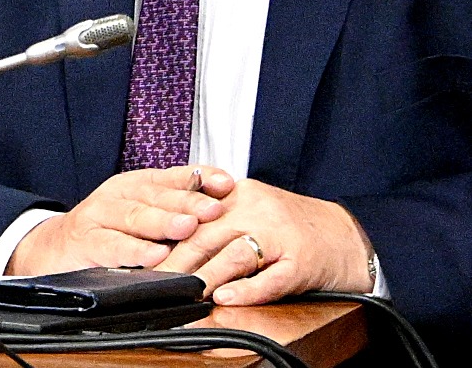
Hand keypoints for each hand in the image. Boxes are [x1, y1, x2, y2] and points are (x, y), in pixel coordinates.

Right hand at [7, 165, 234, 275]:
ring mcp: (98, 217)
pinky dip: (134, 251)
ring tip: (186, 228)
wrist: (54, 250)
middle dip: (186, 202)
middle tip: (212, 210)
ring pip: (133, 216)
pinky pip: (112, 245)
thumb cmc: (108, 232)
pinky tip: (155, 255)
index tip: (227, 183)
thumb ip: (174, 210)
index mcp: (135, 186)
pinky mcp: (85, 243)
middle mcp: (117, 196)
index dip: (200, 178)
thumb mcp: (141, 214)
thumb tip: (223, 205)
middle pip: (155, 196)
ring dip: (162, 222)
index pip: (172, 177)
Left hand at [153, 178, 374, 302]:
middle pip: (208, 234)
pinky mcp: (303, 262)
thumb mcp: (253, 211)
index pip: (194, 214)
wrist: (351, 236)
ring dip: (207, 275)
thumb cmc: (295, 228)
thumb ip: (218, 220)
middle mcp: (259, 210)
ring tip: (185, 290)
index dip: (167, 235)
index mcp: (241, 195)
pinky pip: (272, 278)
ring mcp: (282, 236)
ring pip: (236, 255)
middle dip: (177, 258)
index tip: (143, 252)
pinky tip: (227, 298)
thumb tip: (171, 239)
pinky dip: (248, 289)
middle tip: (155, 278)